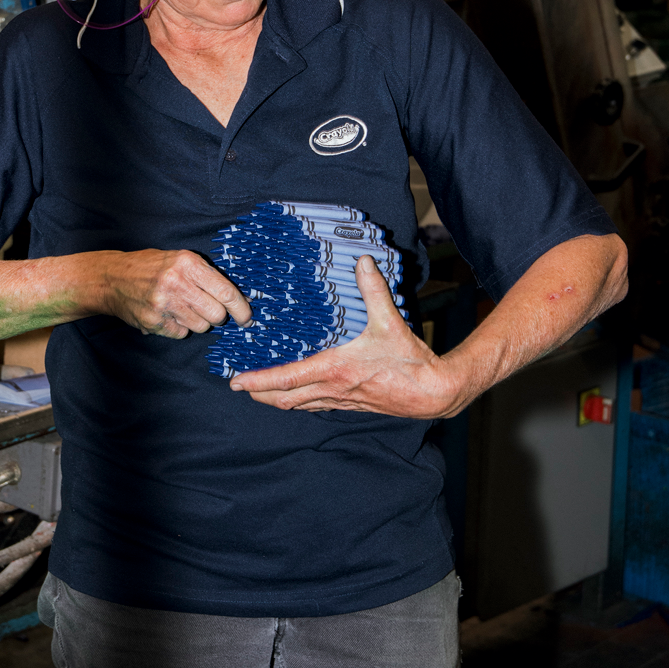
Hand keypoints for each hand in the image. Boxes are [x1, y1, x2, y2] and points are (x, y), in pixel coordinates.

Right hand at [101, 248, 253, 338]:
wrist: (111, 278)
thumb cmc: (151, 267)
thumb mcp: (179, 259)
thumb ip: (206, 275)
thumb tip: (238, 299)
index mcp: (188, 264)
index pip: (226, 292)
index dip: (241, 308)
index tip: (247, 318)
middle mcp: (177, 283)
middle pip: (217, 314)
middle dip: (217, 316)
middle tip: (208, 310)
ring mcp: (164, 304)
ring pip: (201, 326)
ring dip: (198, 322)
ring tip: (183, 308)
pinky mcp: (153, 321)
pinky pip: (182, 333)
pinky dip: (180, 328)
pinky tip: (169, 315)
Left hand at [227, 254, 468, 418]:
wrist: (432, 392)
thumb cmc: (410, 361)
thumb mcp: (390, 322)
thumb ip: (374, 291)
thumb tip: (363, 262)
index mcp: (334, 370)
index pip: (286, 379)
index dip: (258, 380)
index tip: (236, 381)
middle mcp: (332, 389)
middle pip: (284, 399)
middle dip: (259, 394)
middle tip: (241, 387)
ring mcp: (341, 400)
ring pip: (298, 405)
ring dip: (277, 399)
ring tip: (261, 392)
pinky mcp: (352, 404)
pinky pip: (316, 405)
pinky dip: (299, 401)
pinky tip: (300, 394)